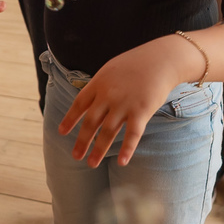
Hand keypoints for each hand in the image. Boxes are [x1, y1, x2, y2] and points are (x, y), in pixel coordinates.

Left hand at [58, 42, 178, 166]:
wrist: (161, 59)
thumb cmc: (136, 63)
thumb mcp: (111, 70)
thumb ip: (100, 86)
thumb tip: (90, 100)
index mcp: (98, 83)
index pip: (79, 104)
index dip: (70, 119)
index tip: (62, 132)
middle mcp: (108, 95)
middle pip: (91, 121)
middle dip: (82, 141)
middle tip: (75, 156)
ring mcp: (124, 104)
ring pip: (107, 132)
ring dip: (98, 150)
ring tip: (91, 164)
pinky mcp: (141, 111)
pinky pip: (132, 134)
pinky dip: (127, 149)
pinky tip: (122, 162)